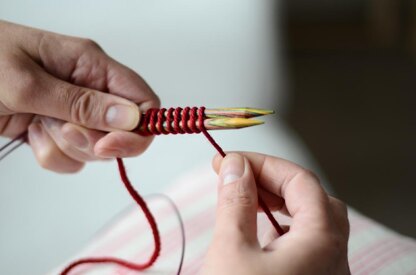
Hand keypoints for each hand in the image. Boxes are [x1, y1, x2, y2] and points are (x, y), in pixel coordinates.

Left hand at [0, 21, 158, 172]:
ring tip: (35, 123)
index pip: (143, 100)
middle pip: (121, 132)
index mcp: (91, 65)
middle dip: (90, 139)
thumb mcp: (26, 82)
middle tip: (58, 127)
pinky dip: (51, 154)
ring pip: (94, 148)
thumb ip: (80, 103)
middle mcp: (89, 88)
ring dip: (65, 146)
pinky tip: (29, 133)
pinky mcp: (57, 130)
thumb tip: (131, 118)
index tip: (109, 145)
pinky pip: (71, 158)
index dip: (139, 129)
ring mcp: (73, 111)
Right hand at [201, 153, 349, 274]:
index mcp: (321, 242)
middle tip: (240, 177)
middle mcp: (333, 259)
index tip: (230, 161)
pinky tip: (258, 236)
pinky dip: (281, 231)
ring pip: (310, 225)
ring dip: (279, 206)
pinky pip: (304, 248)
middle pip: (312, 200)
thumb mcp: (231, 250)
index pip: (300, 181)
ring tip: (246, 201)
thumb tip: (235, 167)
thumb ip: (236, 202)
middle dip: (274, 182)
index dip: (263, 164)